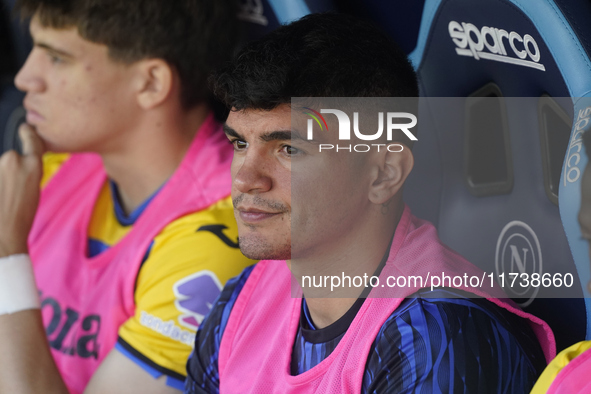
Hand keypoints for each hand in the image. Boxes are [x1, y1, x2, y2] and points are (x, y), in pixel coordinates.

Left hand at [0, 124, 45, 256]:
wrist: (2, 235)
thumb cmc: (19, 219)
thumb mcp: (33, 191)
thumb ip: (27, 172)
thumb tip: (17, 165)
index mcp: (32, 165)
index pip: (31, 140)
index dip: (28, 134)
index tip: (25, 129)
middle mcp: (12, 159)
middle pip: (8, 159)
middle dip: (7, 171)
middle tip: (8, 192)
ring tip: (0, 199)